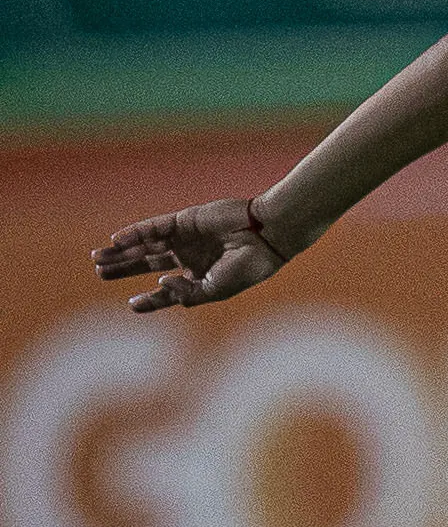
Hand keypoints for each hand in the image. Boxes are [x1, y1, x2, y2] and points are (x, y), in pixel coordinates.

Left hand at [91, 199, 288, 311]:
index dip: (150, 299)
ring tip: (98, 258)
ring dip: (122, 252)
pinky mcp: (184, 221)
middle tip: (100, 273)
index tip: (132, 305)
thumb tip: (161, 284)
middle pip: (149, 264)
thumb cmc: (249, 266)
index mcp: (201, 277)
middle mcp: (189, 257)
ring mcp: (185, 238)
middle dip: (124, 269)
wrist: (268, 234)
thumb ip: (189, 293)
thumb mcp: (218, 289)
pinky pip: (153, 228)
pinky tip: (116, 240)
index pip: (168, 290)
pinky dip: (134, 233)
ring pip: (146, 246)